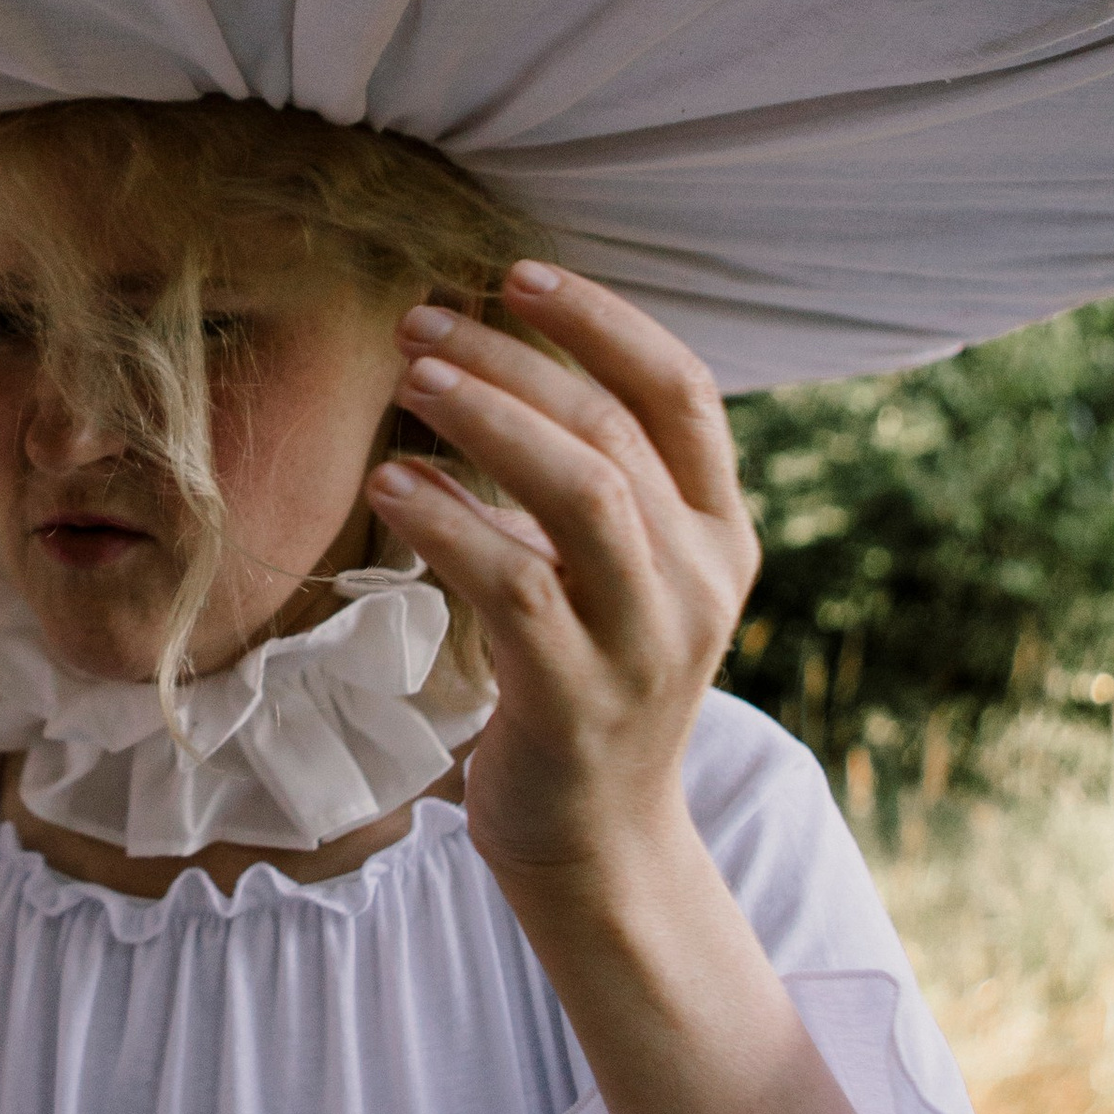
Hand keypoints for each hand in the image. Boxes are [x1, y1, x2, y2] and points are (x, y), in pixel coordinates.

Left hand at [368, 262, 758, 890]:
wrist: (597, 838)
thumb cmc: (583, 678)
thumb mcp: (615, 571)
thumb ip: (587, 478)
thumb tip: (483, 358)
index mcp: (718, 532)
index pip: (684, 391)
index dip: (604, 321)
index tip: (518, 275)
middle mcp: (698, 580)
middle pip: (614, 431)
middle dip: (515, 362)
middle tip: (423, 322)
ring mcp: (644, 642)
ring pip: (580, 496)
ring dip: (489, 421)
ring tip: (411, 377)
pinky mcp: (577, 699)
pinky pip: (513, 585)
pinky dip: (449, 521)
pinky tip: (395, 480)